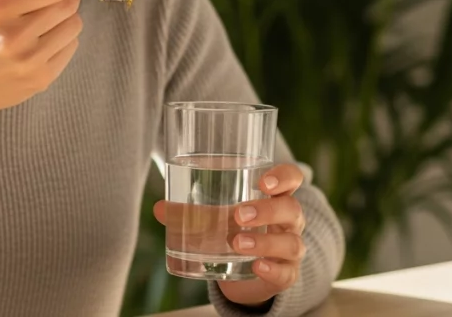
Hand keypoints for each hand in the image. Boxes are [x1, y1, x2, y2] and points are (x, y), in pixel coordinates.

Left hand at [153, 163, 306, 308]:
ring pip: (291, 243)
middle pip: (291, 209)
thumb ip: (192, 211)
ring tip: (237, 243)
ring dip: (265, 242)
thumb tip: (159, 208)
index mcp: (275, 198)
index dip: (284, 177)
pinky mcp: (285, 275)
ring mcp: (290, 249)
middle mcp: (289, 222)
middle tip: (238, 215)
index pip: (292, 178)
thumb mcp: (218, 219)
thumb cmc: (238, 232)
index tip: (263, 181)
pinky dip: (272, 269)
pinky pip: (286, 273)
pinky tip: (257, 266)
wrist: (248, 273)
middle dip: (267, 210)